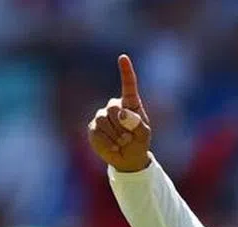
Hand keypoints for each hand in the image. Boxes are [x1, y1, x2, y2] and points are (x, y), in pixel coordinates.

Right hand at [87, 54, 151, 172]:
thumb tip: (122, 114)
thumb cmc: (139, 143)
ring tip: (122, 142)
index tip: (123, 58)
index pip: (128, 85)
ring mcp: (102, 116)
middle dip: (123, 125)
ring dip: (116, 135)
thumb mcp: (144, 135)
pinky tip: (114, 146)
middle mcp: (114, 106)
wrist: (127, 159)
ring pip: (104, 120)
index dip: (126, 72)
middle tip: (129, 138)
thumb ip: (137, 124)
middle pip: (114, 108)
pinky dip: (108, 142)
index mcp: (130, 104)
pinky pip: (98, 132)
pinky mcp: (93, 127)